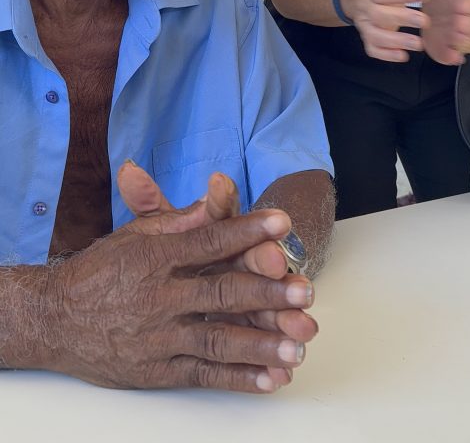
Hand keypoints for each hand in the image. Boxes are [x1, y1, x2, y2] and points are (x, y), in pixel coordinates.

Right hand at [41, 188, 314, 391]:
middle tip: (304, 291)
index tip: (283, 222)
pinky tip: (271, 377)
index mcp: (155, 257)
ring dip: (261, 344)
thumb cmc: (99, 270)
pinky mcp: (156, 371)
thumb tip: (215, 202)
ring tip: (298, 344)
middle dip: (267, 292)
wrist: (53, 320)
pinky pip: (203, 375)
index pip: (209, 240)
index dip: (248, 230)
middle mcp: (158, 298)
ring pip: (217, 340)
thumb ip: (178, 222)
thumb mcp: (134, 235)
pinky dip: (239, 379)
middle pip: (220, 294)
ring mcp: (158, 338)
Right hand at [342, 0, 428, 61]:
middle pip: (379, 16)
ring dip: (396, 41)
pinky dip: (386, 55)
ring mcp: (365, 25)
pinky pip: (373, 50)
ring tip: (418, 44)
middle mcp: (365, 7)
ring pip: (375, 36)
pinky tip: (403, 56)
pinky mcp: (368, 38)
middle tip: (425, 21)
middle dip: (402, 19)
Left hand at [421, 0, 469, 64]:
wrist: (454, 22)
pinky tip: (454, 59)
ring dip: (460, 42)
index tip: (461, 7)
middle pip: (466, 24)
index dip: (464, 5)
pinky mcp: (449, 51)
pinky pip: (453, 55)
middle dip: (463, 25)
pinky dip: (454, 57)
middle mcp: (462, 21)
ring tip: (456, 42)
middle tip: (458, 27)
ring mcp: (457, 37)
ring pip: (462, 41)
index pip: (466, 3)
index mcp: (461, 3)